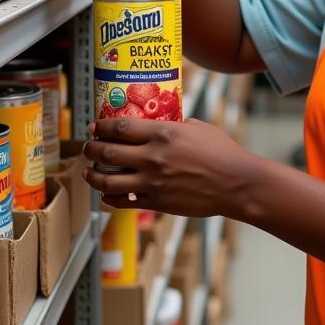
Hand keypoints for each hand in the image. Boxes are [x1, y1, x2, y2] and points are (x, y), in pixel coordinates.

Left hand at [83, 117, 259, 217]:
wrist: (236, 184)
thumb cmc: (222, 153)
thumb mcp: (198, 127)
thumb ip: (176, 124)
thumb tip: (165, 122)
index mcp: (162, 133)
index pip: (120, 127)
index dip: (101, 126)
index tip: (94, 127)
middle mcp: (152, 157)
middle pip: (107, 151)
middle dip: (91, 149)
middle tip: (88, 147)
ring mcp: (152, 181)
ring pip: (108, 179)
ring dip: (93, 175)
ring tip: (89, 172)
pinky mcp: (157, 202)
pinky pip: (123, 201)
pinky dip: (109, 196)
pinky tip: (106, 193)